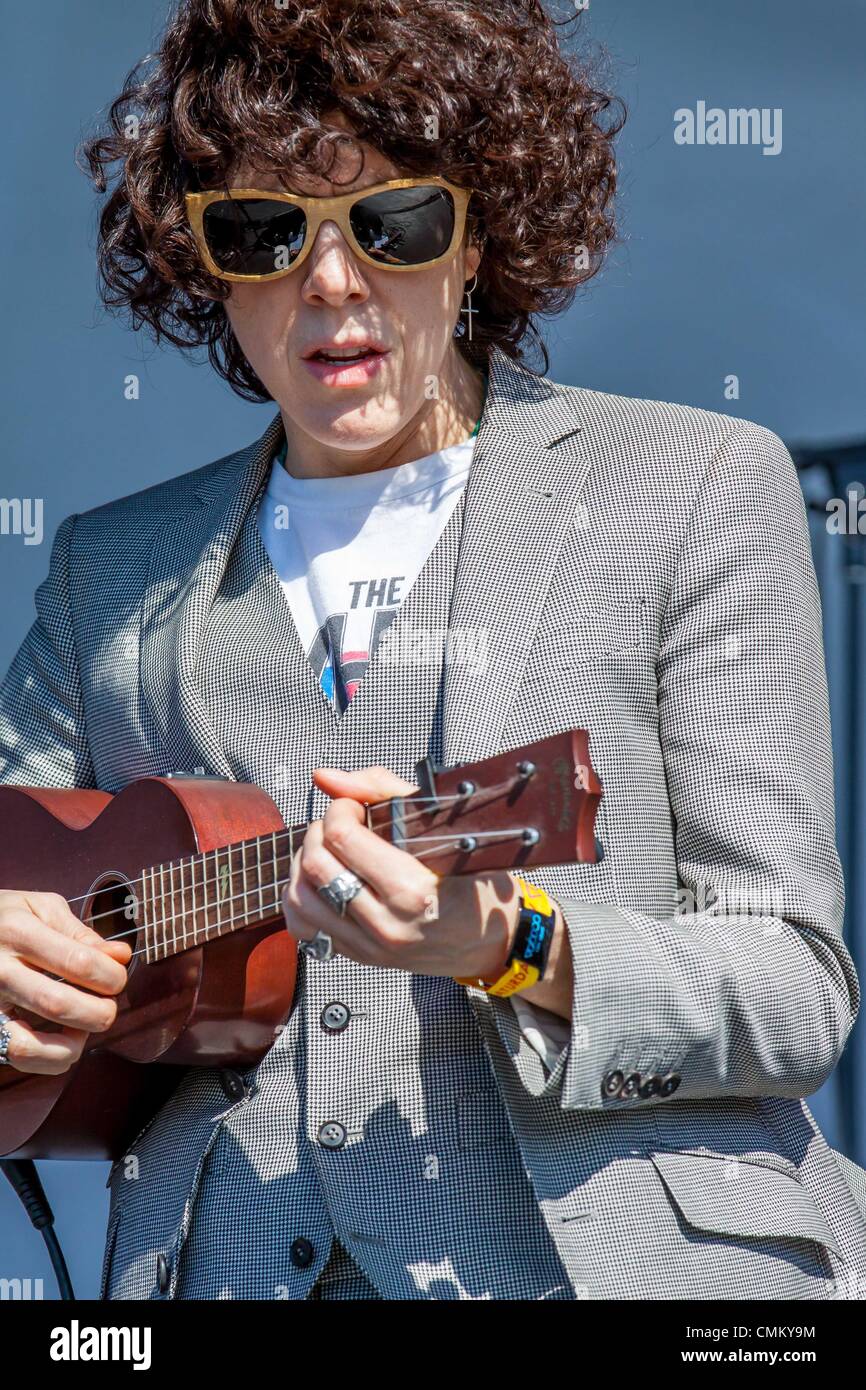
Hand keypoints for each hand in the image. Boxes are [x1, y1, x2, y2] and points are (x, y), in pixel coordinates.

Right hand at [0, 890, 129, 1073]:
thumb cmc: (5, 919)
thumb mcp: (40, 908)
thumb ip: (81, 933)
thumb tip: (120, 956)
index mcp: (18, 932)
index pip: (78, 962)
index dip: (110, 975)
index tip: (117, 977)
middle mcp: (0, 971)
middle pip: (59, 1005)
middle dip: (100, 1012)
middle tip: (108, 1004)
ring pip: (30, 1046)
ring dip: (71, 1045)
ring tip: (82, 1027)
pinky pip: (18, 1057)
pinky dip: (50, 1059)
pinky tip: (62, 1039)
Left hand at [281, 766, 519, 981]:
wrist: (497, 942)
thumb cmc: (478, 884)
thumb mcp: (445, 826)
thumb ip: (381, 792)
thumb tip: (327, 778)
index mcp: (412, 890)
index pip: (342, 837)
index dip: (341, 808)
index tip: (356, 806)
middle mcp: (386, 924)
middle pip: (316, 865)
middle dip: (319, 830)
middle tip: (341, 823)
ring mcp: (370, 946)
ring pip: (299, 900)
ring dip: (305, 864)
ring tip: (329, 850)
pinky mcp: (361, 957)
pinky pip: (306, 928)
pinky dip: (304, 898)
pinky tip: (324, 882)